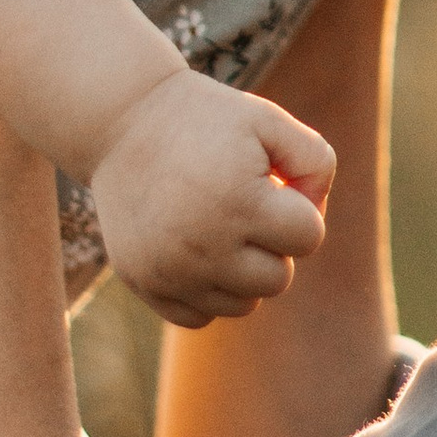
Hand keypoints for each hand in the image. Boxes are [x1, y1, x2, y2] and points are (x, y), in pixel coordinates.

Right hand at [91, 69, 334, 327]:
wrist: (121, 121)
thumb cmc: (207, 120)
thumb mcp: (269, 121)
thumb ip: (315, 162)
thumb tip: (314, 217)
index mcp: (240, 203)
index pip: (309, 238)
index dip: (298, 208)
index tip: (270, 183)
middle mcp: (203, 246)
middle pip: (278, 279)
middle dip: (272, 244)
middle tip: (241, 204)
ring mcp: (170, 271)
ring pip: (242, 305)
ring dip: (242, 271)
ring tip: (217, 225)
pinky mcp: (144, 284)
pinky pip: (199, 316)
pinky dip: (206, 291)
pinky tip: (194, 249)